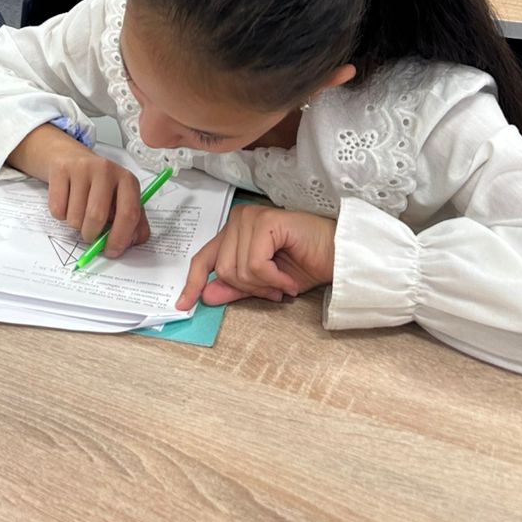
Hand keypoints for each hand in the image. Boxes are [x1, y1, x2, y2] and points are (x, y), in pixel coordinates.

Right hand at [8, 126, 149, 256]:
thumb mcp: (121, 199)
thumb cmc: (100, 186)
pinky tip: (66, 202)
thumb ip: (133, 223)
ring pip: (75, 216)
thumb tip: (130, 243)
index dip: (120, 237)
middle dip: (91, 234)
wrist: (71, 157)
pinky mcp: (61, 169)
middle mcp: (106, 170)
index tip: (111, 251)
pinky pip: (57, 209)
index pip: (129, 213)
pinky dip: (60, 215)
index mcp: (127, 180)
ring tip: (78, 213)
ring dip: (75, 225)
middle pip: (97, 216)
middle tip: (89, 235)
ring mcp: (82, 167)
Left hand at [177, 205, 336, 309]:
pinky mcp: (265, 221)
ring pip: (237, 269)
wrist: (338, 256)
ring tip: (283, 282)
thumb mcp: (264, 283)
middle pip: (223, 270)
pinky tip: (288, 277)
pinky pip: (255, 264)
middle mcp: (238, 219)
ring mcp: (251, 217)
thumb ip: (235, 287)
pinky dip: (273, 278)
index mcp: (234, 232)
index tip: (183, 305)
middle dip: (250, 288)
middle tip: (274, 289)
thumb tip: (206, 295)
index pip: (203, 259)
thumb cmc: (306, 264)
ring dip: (264, 285)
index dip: (192, 283)